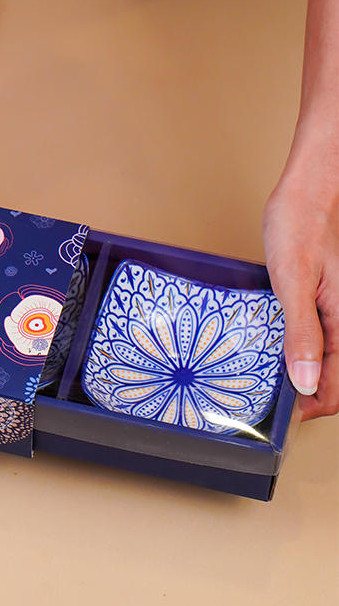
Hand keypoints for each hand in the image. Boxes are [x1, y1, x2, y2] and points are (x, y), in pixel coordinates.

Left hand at [263, 122, 338, 418]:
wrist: (308, 190)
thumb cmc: (300, 225)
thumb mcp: (294, 281)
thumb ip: (302, 332)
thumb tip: (305, 381)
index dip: (315, 405)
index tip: (284, 415)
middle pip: (335, 373)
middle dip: (310, 392)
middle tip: (273, 401)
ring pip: (329, 356)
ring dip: (306, 372)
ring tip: (273, 381)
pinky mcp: (330, 299)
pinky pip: (323, 334)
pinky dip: (304, 348)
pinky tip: (281, 350)